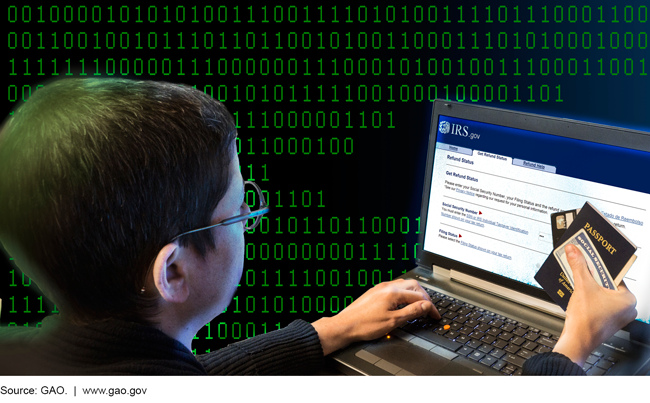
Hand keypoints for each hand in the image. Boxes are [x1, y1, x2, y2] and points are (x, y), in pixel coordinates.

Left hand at [312, 278, 439, 354]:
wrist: (345, 325)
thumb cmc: (365, 325)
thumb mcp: (393, 321)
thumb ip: (411, 312)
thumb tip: (425, 306)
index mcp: (393, 293)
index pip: (419, 296)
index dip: (430, 307)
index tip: (435, 315)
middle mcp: (387, 287)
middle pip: (413, 285)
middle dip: (424, 296)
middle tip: (429, 309)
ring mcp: (380, 288)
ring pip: (404, 285)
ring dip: (414, 294)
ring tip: (419, 305)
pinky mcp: (374, 292)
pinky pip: (394, 287)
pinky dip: (404, 294)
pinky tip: (403, 303)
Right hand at [552, 244, 636, 365]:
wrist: (577, 341)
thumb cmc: (587, 321)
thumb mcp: (582, 286)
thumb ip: (578, 266)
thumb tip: (574, 251)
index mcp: (628, 299)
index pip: (614, 275)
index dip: (599, 267)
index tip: (590, 260)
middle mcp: (627, 309)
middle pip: (607, 284)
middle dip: (593, 277)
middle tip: (582, 271)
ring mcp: (618, 316)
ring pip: (603, 294)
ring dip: (590, 287)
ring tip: (579, 283)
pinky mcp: (608, 321)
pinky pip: (600, 303)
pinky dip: (590, 298)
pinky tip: (580, 296)